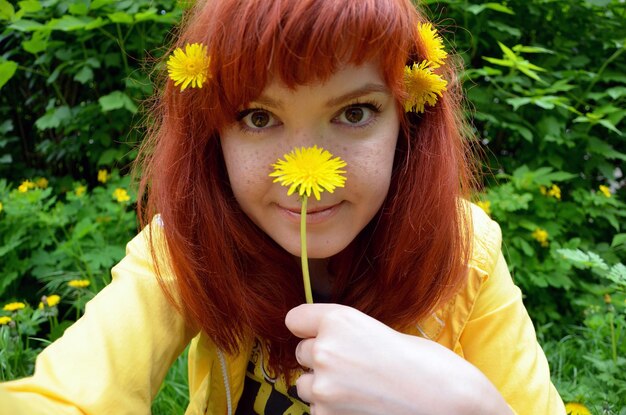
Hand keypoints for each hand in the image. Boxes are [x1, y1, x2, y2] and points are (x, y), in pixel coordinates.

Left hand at [285, 303, 512, 414]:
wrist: (449, 403)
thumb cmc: (425, 364)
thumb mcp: (380, 331)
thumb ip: (345, 333)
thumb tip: (321, 342)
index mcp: (338, 320)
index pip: (295, 319)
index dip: (309, 327)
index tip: (318, 333)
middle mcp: (324, 351)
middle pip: (302, 353)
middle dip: (322, 359)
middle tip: (355, 366)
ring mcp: (324, 388)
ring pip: (306, 385)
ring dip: (324, 387)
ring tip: (360, 389)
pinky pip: (318, 411)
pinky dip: (334, 411)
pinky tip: (363, 407)